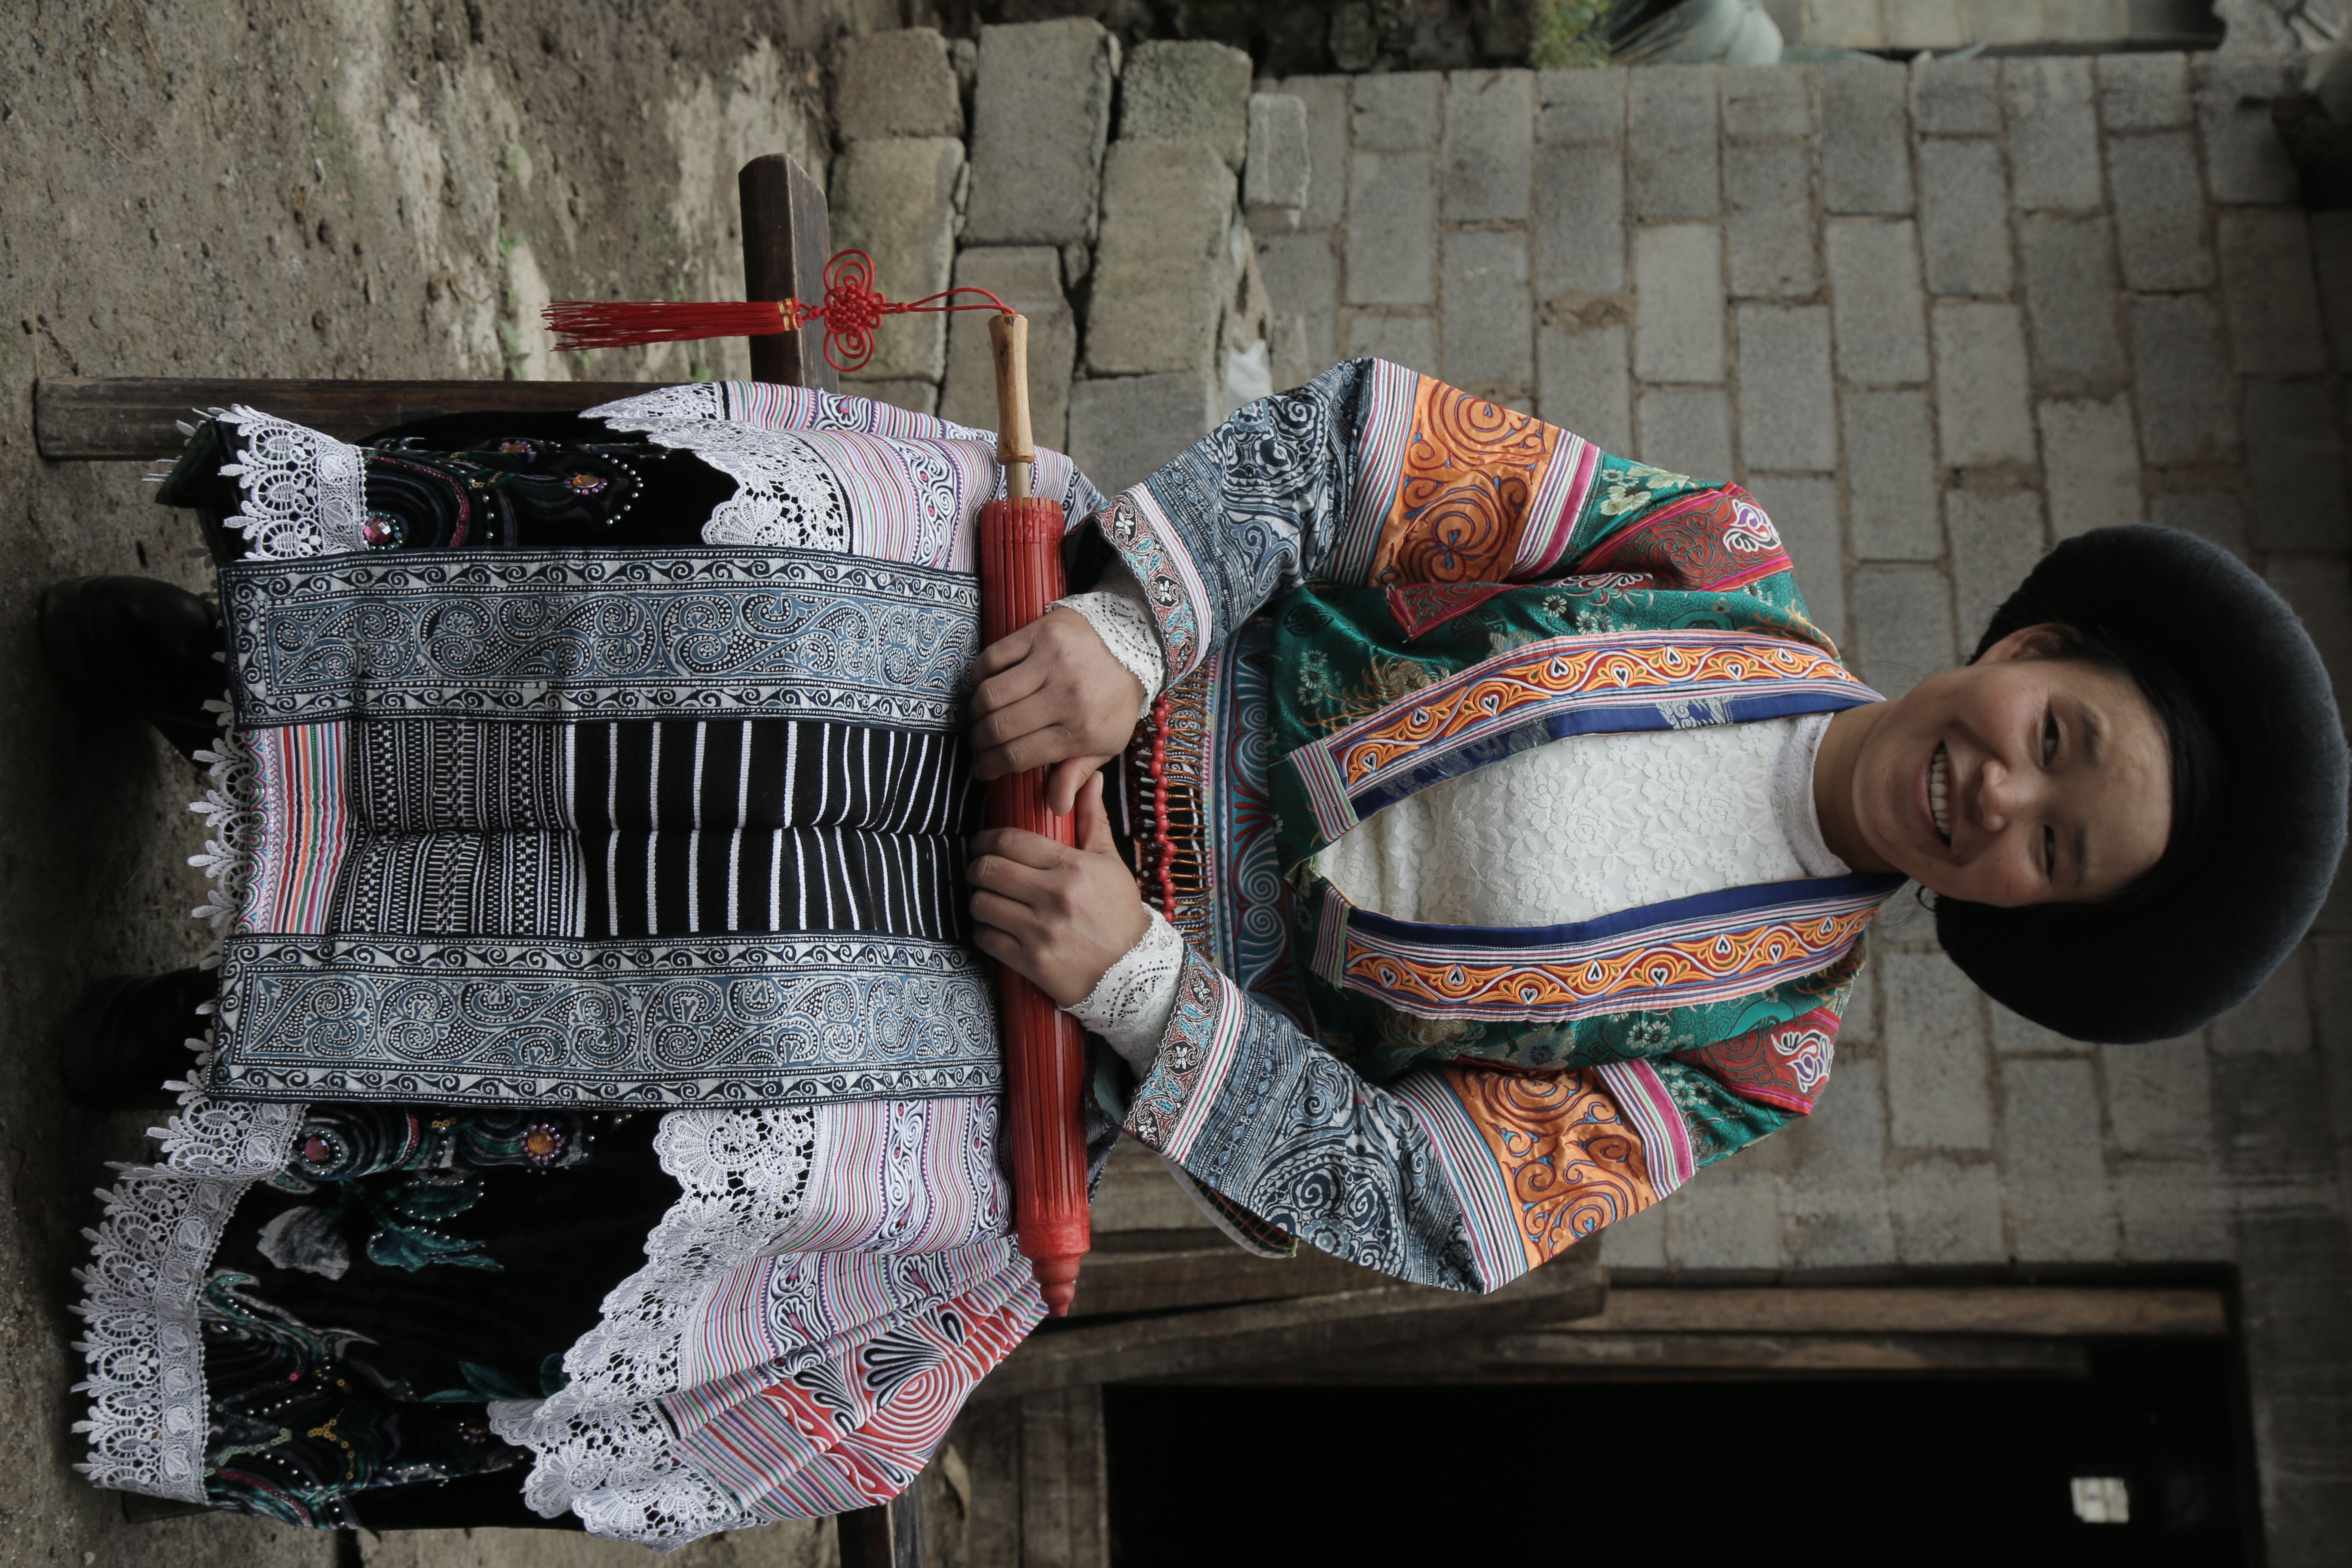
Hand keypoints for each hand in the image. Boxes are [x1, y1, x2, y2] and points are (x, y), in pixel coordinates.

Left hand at [968, 773, 1148, 1006]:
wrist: (1133, 972)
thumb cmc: (1119, 913)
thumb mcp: (1111, 863)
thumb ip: (1093, 820)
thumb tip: (1090, 778)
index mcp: (1072, 868)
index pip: (1010, 841)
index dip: (986, 839)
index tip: (983, 844)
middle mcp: (1054, 897)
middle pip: (988, 869)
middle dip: (976, 866)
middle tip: (980, 869)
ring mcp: (1041, 932)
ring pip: (981, 903)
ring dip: (979, 899)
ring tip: (988, 898)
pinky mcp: (1031, 963)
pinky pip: (985, 938)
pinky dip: (983, 930)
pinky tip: (995, 926)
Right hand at [969, 606, 1145, 815]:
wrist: (1134, 643)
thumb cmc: (1115, 699)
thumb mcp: (1108, 742)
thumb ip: (1078, 773)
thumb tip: (1056, 807)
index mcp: (1082, 729)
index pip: (1019, 756)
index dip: (991, 767)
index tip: (982, 770)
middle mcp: (1066, 695)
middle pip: (999, 727)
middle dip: (980, 743)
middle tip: (979, 745)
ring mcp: (1052, 661)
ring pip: (990, 694)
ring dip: (977, 712)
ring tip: (981, 718)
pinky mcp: (1041, 632)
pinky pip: (992, 657)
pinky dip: (980, 675)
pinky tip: (985, 685)